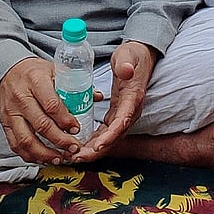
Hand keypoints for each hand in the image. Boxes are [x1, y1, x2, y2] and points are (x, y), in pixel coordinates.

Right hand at [0, 57, 87, 164]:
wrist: (7, 70)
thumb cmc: (34, 72)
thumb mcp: (55, 70)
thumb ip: (75, 84)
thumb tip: (96, 96)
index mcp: (36, 81)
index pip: (52, 105)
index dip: (65, 120)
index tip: (76, 129)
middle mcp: (21, 97)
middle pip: (41, 125)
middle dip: (60, 140)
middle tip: (73, 147)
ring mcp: (11, 112)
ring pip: (26, 139)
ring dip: (45, 153)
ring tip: (60, 158)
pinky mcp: (5, 123)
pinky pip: (15, 144)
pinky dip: (30, 155)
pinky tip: (43, 158)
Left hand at [75, 41, 157, 161]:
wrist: (139, 57)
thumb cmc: (132, 56)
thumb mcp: (128, 56)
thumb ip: (126, 64)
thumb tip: (126, 71)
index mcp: (133, 99)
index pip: (122, 121)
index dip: (109, 136)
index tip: (96, 146)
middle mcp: (130, 111)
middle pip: (114, 136)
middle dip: (96, 150)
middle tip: (77, 157)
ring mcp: (123, 115)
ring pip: (109, 138)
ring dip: (93, 149)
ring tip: (74, 157)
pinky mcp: (116, 115)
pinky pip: (105, 133)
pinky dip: (93, 141)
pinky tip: (79, 147)